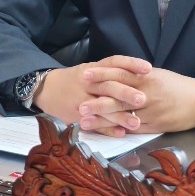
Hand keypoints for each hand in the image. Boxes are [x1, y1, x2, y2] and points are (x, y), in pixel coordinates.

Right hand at [33, 55, 150, 136]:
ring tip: (136, 122)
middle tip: (143, 99)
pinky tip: (120, 133)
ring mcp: (81, 99)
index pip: (114, 62)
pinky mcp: (76, 115)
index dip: (131, 64)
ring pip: (102, 107)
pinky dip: (107, 129)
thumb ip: (112, 73)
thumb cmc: (76, 80)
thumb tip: (141, 76)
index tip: (148, 68)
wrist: (46, 89)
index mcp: (94, 68)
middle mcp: (88, 82)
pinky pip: (94, 123)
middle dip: (126, 92)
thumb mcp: (91, 70)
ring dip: (119, 116)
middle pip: (108, 85)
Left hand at [78, 66, 194, 133]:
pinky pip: (132, 128)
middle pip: (118, 96)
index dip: (102, 74)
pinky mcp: (154, 126)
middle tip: (79, 102)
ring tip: (84, 120)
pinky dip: (117, 130)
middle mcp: (147, 94)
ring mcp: (150, 112)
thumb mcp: (157, 75)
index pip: (121, 74)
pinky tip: (104, 131)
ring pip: (122, 115)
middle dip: (97, 100)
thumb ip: (137, 75)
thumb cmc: (176, 86)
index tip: (86, 74)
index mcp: (147, 78)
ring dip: (102, 118)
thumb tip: (115, 72)